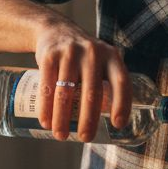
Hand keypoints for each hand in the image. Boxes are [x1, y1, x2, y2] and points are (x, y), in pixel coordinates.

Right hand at [33, 18, 130, 142]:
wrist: (56, 30)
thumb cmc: (84, 57)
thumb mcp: (102, 60)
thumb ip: (108, 83)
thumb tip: (114, 125)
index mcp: (112, 56)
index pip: (121, 82)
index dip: (121, 104)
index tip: (117, 124)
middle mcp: (93, 53)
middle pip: (92, 92)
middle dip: (88, 119)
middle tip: (85, 138)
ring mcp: (70, 53)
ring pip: (66, 92)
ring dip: (63, 118)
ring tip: (61, 135)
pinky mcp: (49, 55)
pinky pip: (47, 86)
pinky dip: (46, 107)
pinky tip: (46, 122)